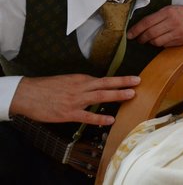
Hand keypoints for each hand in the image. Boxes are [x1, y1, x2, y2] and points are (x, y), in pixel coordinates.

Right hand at [9, 74, 139, 124]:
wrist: (27, 94)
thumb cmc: (46, 87)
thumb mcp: (67, 80)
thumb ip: (82, 84)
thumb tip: (95, 86)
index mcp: (81, 79)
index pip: (104, 80)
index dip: (119, 80)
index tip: (133, 79)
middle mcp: (81, 88)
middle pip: (106, 84)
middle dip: (123, 83)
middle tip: (138, 82)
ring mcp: (76, 100)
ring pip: (100, 96)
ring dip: (116, 95)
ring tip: (131, 95)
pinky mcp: (69, 113)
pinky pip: (87, 116)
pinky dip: (99, 117)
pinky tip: (110, 119)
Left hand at [127, 5, 182, 46]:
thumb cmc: (181, 13)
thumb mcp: (168, 9)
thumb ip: (155, 17)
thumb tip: (139, 27)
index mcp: (168, 12)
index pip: (147, 22)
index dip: (136, 29)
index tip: (129, 34)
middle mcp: (173, 22)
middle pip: (150, 33)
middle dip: (141, 38)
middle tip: (138, 39)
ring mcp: (178, 32)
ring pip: (157, 41)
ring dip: (150, 42)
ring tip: (148, 40)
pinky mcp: (181, 40)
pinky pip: (165, 45)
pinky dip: (160, 43)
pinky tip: (160, 40)